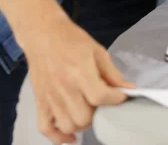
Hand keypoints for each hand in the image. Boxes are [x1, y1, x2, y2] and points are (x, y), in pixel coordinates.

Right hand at [21, 11, 135, 143]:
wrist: (43, 33)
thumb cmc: (71, 39)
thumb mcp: (97, 51)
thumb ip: (112, 73)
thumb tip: (128, 89)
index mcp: (79, 71)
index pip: (100, 97)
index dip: (115, 100)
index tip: (121, 97)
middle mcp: (64, 87)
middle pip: (84, 117)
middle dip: (98, 113)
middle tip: (100, 103)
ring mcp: (50, 97)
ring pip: (68, 126)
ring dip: (81, 124)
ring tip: (87, 111)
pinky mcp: (39, 101)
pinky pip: (46, 129)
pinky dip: (58, 137)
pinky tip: (70, 135)